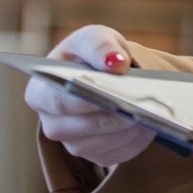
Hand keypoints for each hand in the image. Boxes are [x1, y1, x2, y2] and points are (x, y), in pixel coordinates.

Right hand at [23, 24, 155, 166]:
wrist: (107, 72)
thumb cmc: (94, 54)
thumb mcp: (96, 38)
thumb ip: (101, 46)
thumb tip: (115, 63)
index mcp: (42, 93)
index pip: (60, 101)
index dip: (87, 98)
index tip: (113, 89)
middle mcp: (52, 124)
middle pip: (83, 127)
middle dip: (114, 115)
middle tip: (142, 104)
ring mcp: (73, 142)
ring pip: (101, 144)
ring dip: (128, 129)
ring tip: (151, 113)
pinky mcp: (97, 154)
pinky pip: (117, 153)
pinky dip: (136, 140)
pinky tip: (151, 125)